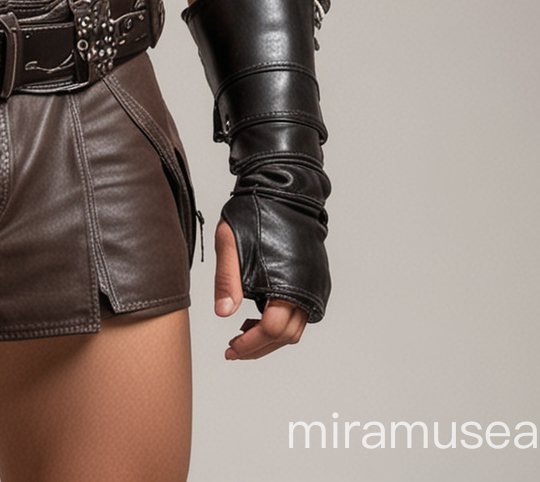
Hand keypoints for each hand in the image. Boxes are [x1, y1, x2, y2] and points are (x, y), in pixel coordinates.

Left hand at [213, 220, 307, 360]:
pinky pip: (302, 312)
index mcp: (285, 283)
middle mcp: (306, 289)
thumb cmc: (255, 212)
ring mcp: (314, 285)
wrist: (285, 191)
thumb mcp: (229, 242)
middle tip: (233, 348)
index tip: (231, 347)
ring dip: (271, 337)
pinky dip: (282, 322)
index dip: (250, 344)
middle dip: (259, 347)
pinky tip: (260, 314)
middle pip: (285, 336)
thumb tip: (222, 314)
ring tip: (242, 330)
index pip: (272, 330)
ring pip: (296, 328)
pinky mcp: (316, 280)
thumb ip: (227, 279)